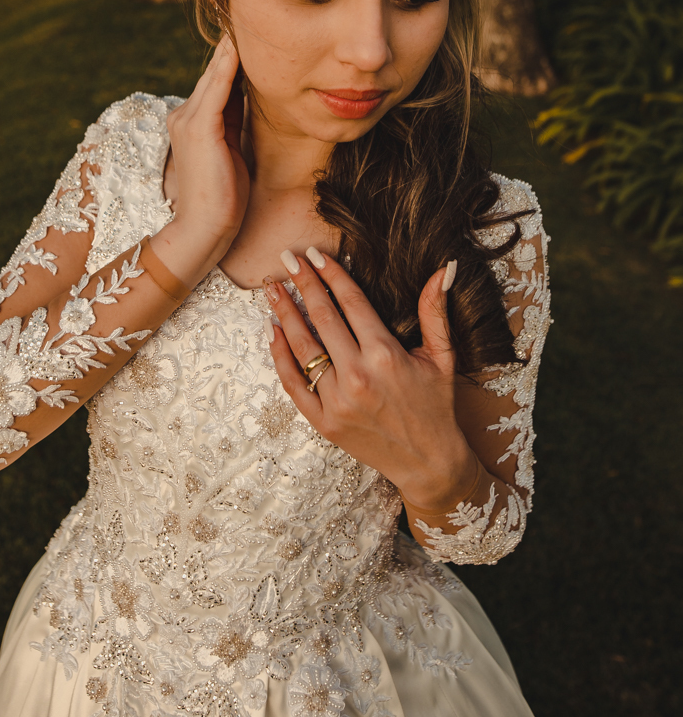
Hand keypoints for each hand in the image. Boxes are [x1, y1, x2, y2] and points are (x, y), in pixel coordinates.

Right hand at [161, 36, 249, 279]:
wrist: (204, 229)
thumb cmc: (223, 198)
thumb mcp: (231, 149)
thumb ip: (234, 120)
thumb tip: (247, 94)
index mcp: (192, 122)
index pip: (217, 82)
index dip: (233, 59)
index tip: (250, 34)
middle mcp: (184, 116)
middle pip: (215, 73)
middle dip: (232, 47)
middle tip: (249, 16)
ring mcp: (188, 120)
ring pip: (215, 76)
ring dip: (231, 49)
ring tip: (246, 21)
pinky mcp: (199, 129)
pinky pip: (217, 90)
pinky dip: (228, 67)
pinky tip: (237, 48)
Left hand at [264, 250, 477, 512]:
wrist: (428, 462)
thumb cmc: (435, 405)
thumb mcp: (442, 356)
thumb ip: (435, 311)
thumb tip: (445, 268)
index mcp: (386, 355)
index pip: (351, 302)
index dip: (332, 273)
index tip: (315, 254)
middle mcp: (358, 376)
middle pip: (322, 317)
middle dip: (302, 283)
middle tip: (286, 259)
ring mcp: (337, 401)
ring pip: (302, 347)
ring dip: (284, 313)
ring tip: (272, 288)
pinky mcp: (323, 422)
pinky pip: (293, 383)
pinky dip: (280, 355)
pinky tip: (273, 330)